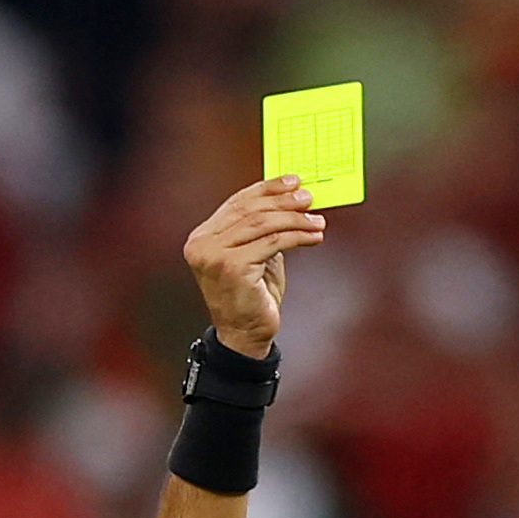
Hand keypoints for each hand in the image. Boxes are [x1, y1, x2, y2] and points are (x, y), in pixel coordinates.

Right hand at [184, 178, 325, 358]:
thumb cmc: (251, 296)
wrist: (245, 335)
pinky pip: (272, 243)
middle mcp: (202, 245)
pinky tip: (313, 237)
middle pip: (249, 211)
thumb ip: (263, 229)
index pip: (237, 203)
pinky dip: (297, 236)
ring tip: (316, 220)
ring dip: (294, 219)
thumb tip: (291, 199)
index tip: (292, 182)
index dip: (266, 189)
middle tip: (308, 199)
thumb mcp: (255, 255)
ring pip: (262, 224)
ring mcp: (214, 257)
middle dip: (283, 202)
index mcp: (202, 237)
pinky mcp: (233, 268)